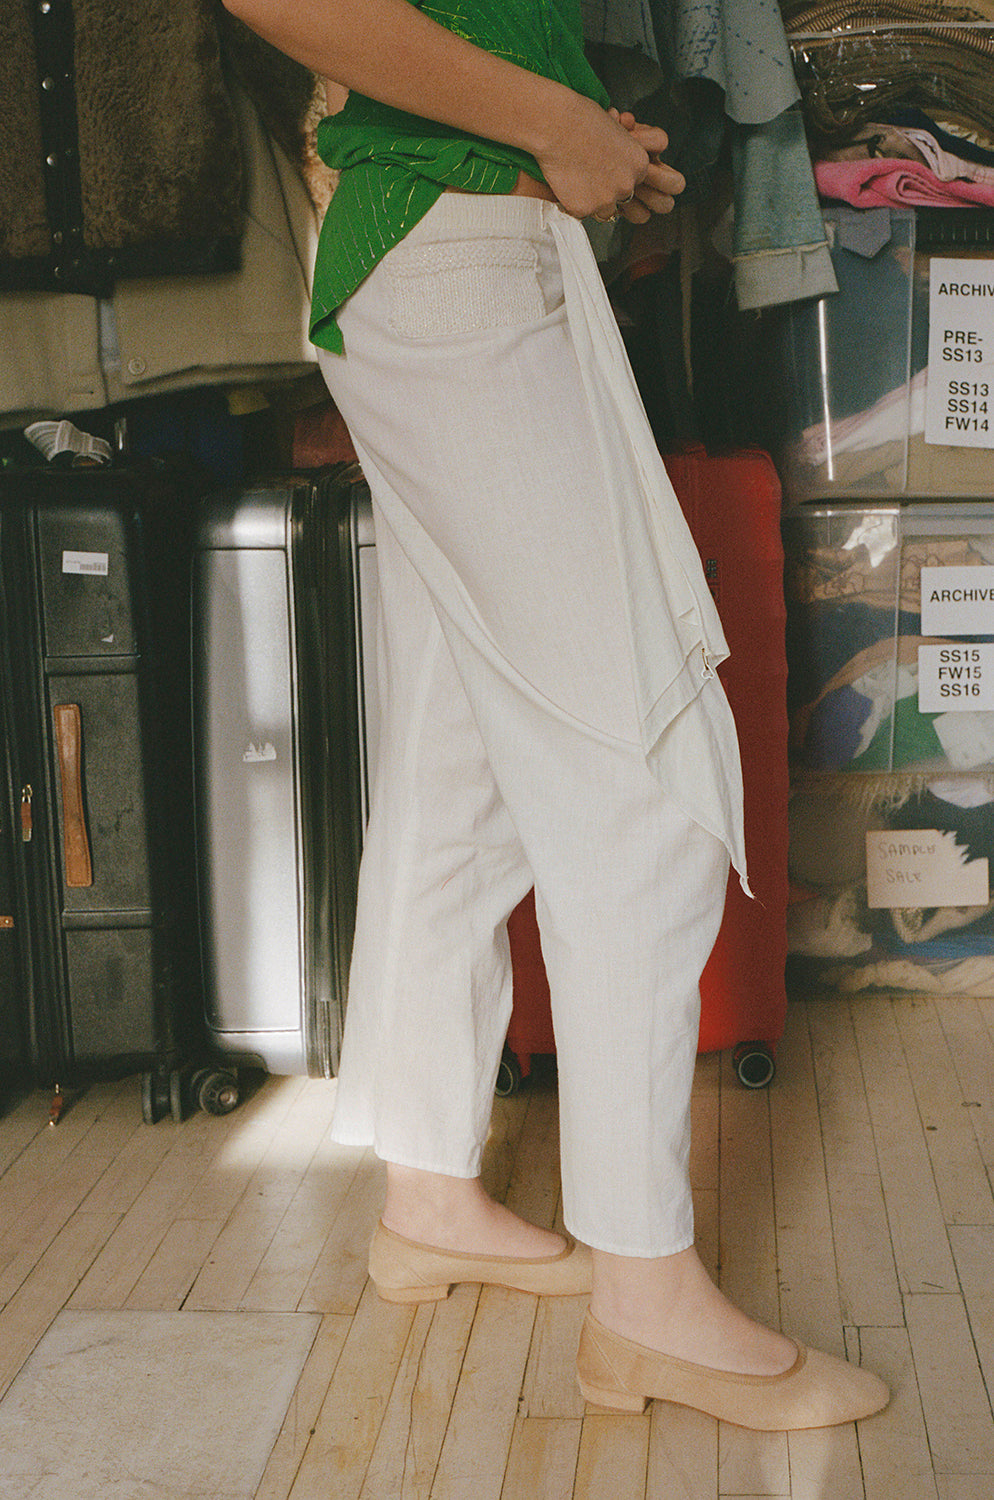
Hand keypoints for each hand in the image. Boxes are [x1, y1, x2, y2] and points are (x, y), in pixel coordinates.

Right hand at [532, 94, 683, 222]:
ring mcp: (606, 200)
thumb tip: (617, 167)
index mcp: (639, 164)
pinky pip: (580, 213)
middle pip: (621, 200)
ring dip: (592, 201)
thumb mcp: (616, 132)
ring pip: (603, 211)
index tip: (606, 171)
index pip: (635, 184)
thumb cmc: (582, 120)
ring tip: (578, 179)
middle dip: (607, 191)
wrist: (556, 126)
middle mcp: (627, 185)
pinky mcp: (584, 209)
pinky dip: (572, 203)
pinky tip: (566, 183)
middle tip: (590, 174)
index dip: (618, 178)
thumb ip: (623, 156)